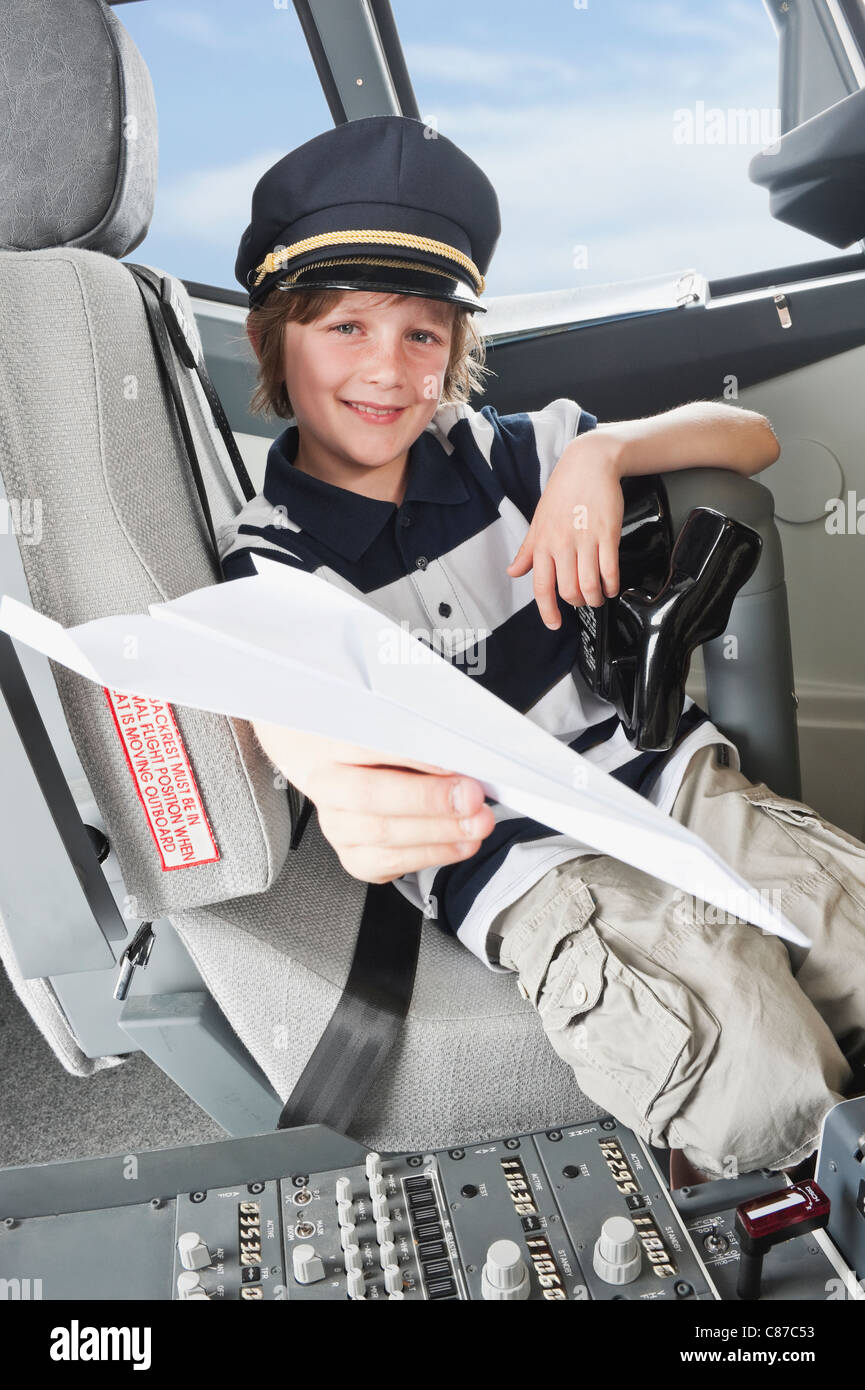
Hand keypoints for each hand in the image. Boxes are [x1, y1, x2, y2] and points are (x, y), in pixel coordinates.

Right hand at [254, 724, 495, 883]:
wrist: (335, 766)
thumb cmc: (369, 743)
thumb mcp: (387, 726)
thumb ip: (418, 736)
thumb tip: (460, 751)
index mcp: (329, 741)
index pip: (366, 747)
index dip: (411, 758)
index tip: (454, 762)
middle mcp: (326, 785)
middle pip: (369, 797)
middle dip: (428, 800)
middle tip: (471, 798)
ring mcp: (337, 825)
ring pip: (381, 837)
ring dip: (437, 834)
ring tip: (475, 825)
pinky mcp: (353, 855)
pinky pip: (389, 864)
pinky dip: (429, 856)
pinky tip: (458, 844)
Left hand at [506, 436, 623, 628]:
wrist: (588, 464)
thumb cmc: (563, 491)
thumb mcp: (538, 520)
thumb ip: (527, 551)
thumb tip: (513, 571)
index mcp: (542, 543)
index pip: (541, 586)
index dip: (547, 610)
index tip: (553, 624)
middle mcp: (562, 544)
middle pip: (569, 590)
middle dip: (578, 603)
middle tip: (583, 601)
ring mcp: (585, 540)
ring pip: (590, 585)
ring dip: (596, 598)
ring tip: (598, 596)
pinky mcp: (607, 534)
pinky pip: (610, 569)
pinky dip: (612, 584)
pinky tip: (611, 586)